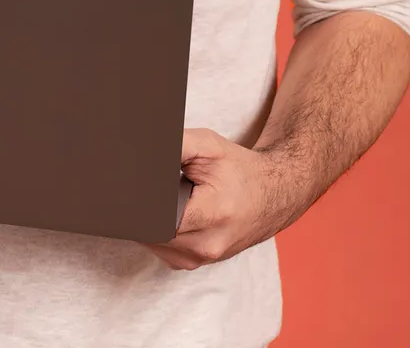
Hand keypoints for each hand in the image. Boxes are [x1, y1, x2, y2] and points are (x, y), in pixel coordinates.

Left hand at [143, 127, 300, 270]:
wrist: (272, 195)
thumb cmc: (239, 169)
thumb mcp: (208, 146)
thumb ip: (173, 146)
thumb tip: (140, 152)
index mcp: (212, 215)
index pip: (155, 218)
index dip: (141, 201)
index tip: (137, 184)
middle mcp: (205, 245)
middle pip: (149, 229)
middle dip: (144, 207)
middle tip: (154, 185)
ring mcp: (199, 259)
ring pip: (151, 240)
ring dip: (150, 219)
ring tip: (171, 197)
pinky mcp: (193, 263)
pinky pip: (160, 247)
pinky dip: (157, 229)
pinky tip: (172, 210)